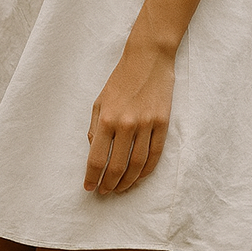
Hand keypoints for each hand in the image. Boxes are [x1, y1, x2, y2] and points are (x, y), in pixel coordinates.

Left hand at [84, 40, 175, 195]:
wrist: (148, 58)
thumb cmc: (120, 80)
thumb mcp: (99, 102)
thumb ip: (95, 129)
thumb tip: (94, 153)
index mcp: (107, 119)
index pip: (96, 158)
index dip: (92, 177)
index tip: (89, 187)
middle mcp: (126, 124)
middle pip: (117, 167)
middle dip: (109, 184)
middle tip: (105, 192)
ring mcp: (146, 125)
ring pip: (137, 165)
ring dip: (127, 182)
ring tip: (120, 189)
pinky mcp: (162, 124)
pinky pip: (154, 156)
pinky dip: (145, 171)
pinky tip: (137, 178)